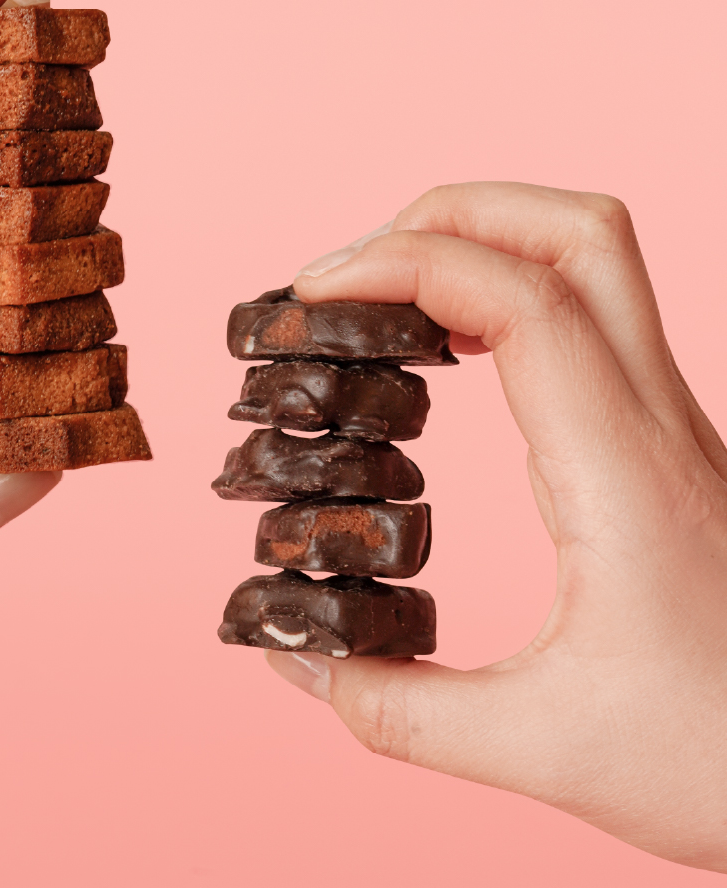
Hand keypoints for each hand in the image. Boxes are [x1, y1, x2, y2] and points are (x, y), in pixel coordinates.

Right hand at [266, 182, 726, 872]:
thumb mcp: (546, 752)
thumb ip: (401, 712)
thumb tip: (301, 663)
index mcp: (624, 474)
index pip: (520, 298)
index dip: (402, 265)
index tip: (314, 294)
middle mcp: (655, 422)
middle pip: (575, 229)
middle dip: (445, 217)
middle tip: (348, 276)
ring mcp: (669, 421)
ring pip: (592, 255)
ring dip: (479, 240)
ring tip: (386, 294)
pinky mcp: (662, 440)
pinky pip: (587, 314)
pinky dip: (503, 292)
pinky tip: (453, 348)